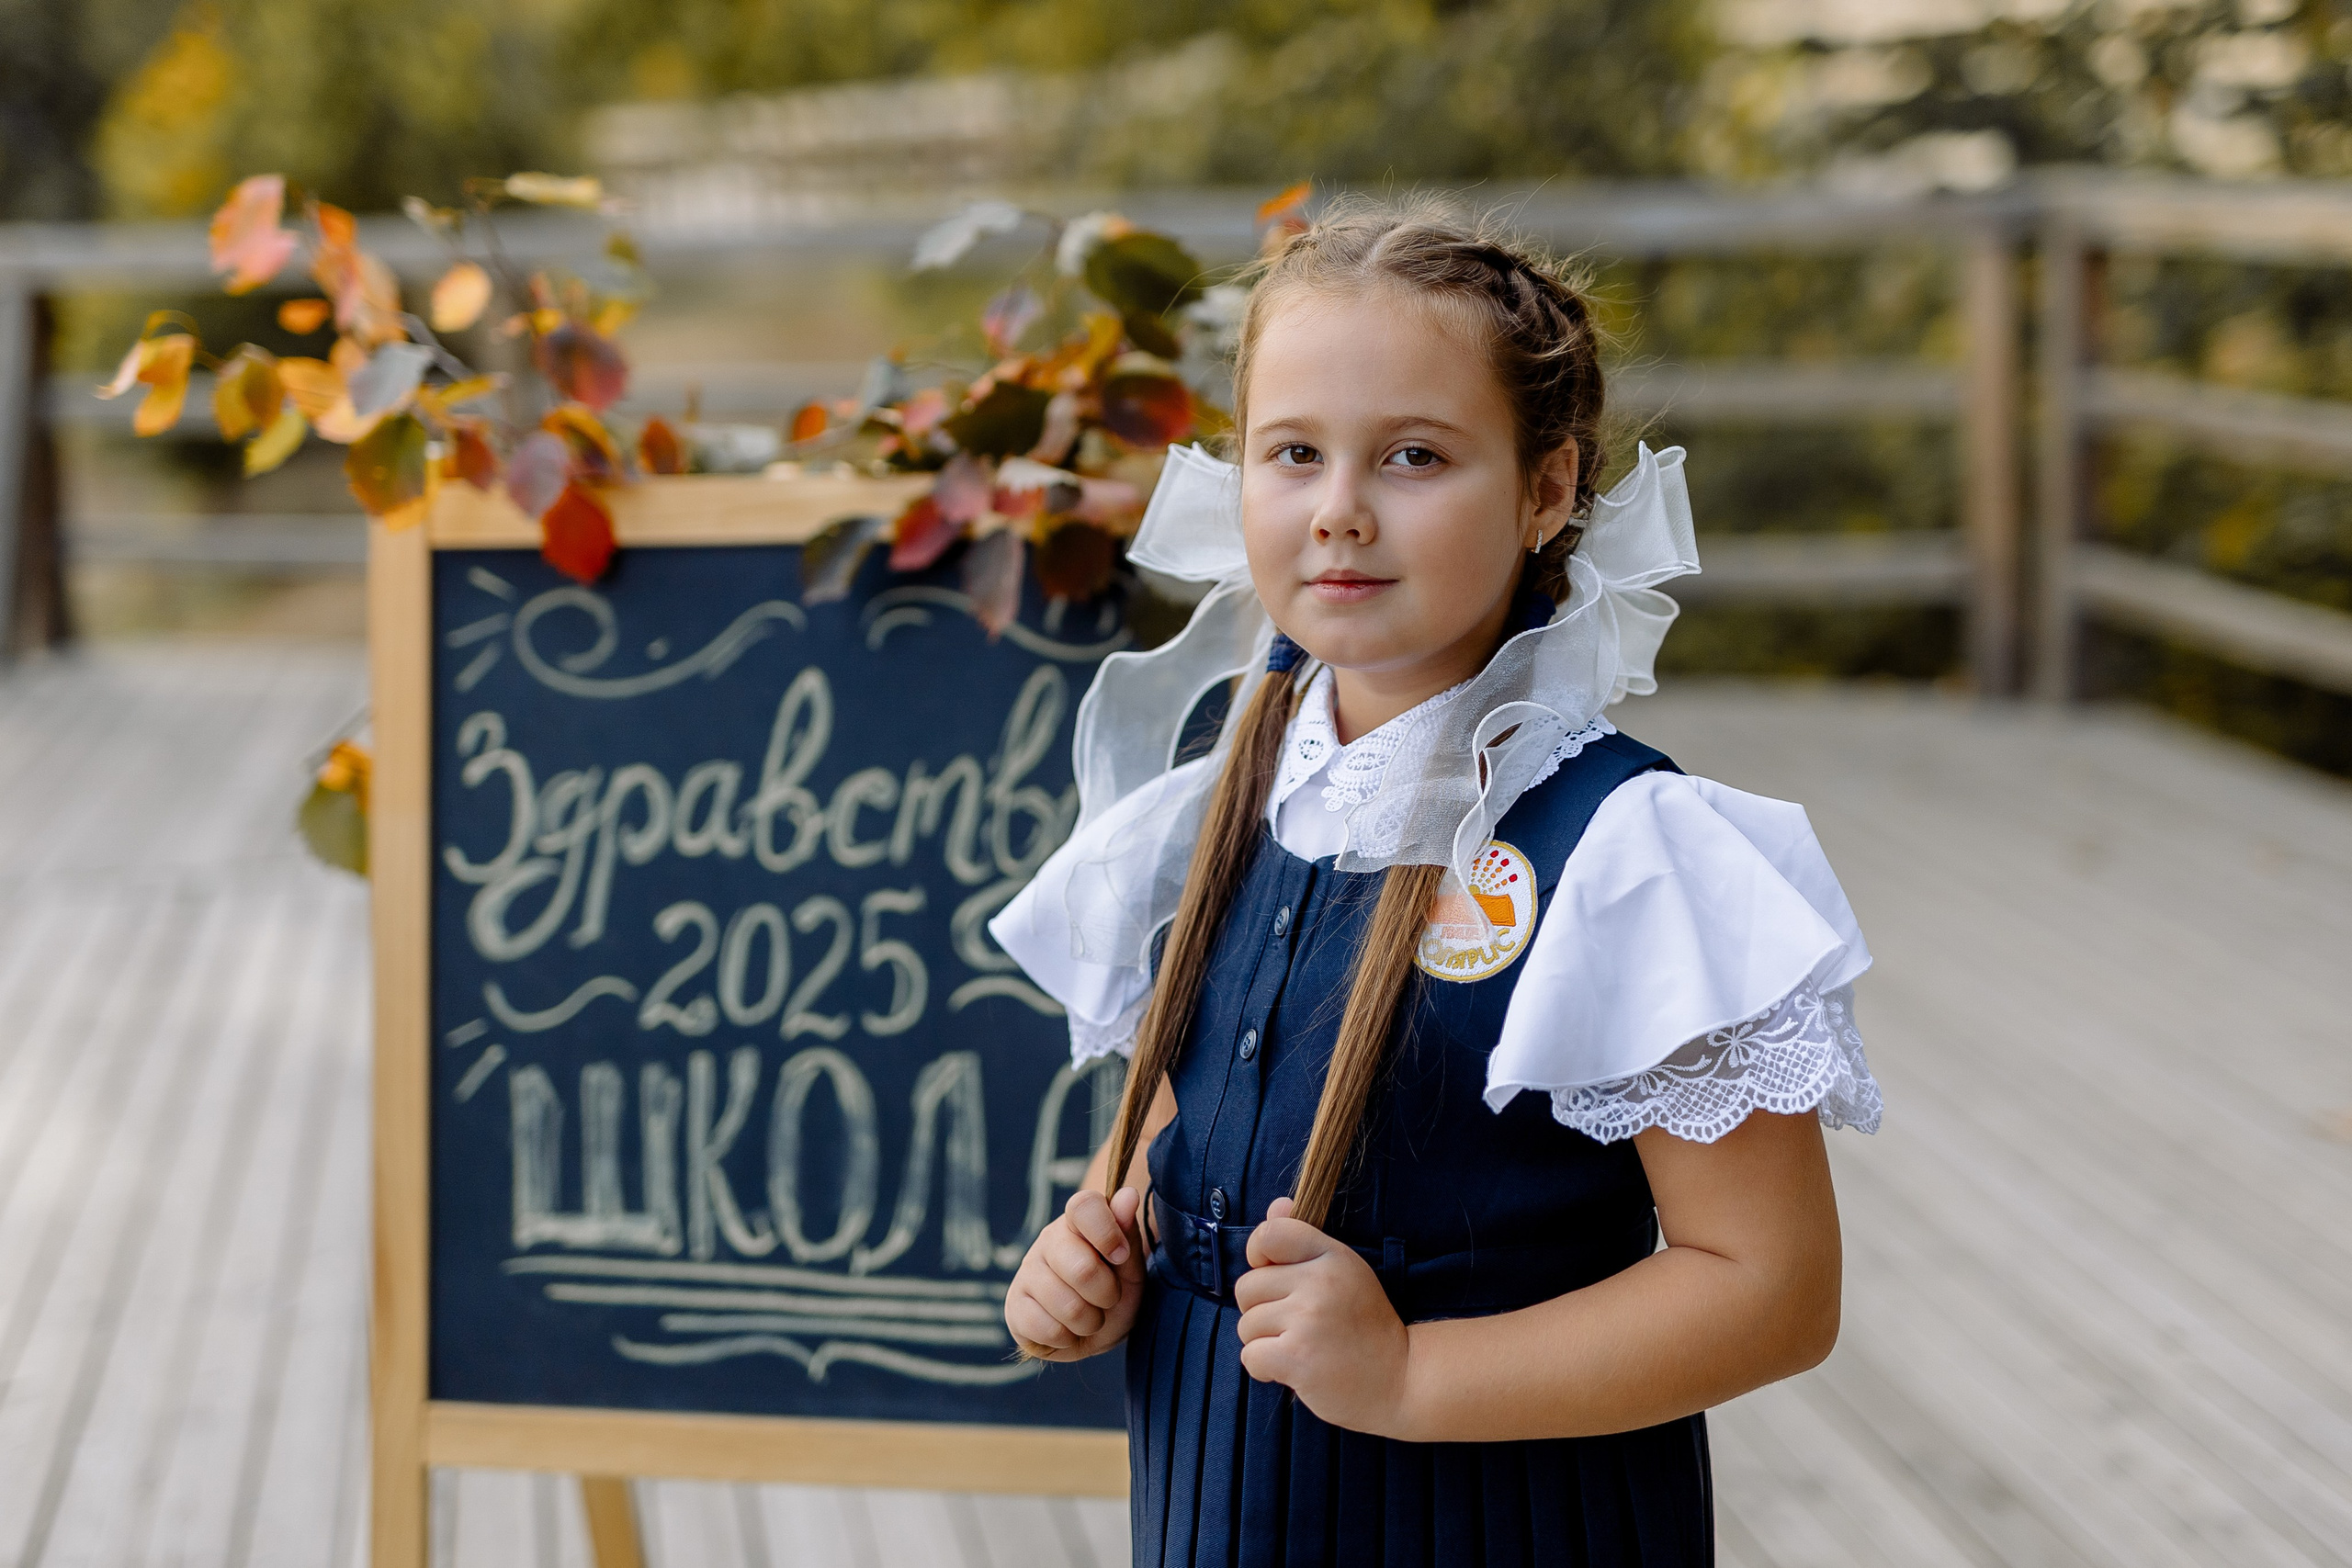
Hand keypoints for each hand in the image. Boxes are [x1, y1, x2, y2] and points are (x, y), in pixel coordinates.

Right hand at [1005, 1187, 1145, 1360]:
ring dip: (1090, 1321)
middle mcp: (1048, 1241)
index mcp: (1076, 1221)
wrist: (1096, 1330)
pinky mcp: (1013, 1307)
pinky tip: (1067, 1329)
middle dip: (1107, 1294)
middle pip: (1082, 1269)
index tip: (1122, 1256)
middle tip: (1108, 1298)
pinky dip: (1067, 1338)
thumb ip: (1127, 1232)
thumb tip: (1128, 1195)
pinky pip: (1047, 1329)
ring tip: (1089, 1316)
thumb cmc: (1114, 1288)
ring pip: (1067, 1307)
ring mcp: (1027, 1273)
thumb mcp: (1130, 1264)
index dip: (1108, 1234)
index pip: (1084, 1206)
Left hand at [1234, 1197, 1412, 1435]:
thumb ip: (1304, 1240)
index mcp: (1333, 1256)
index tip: (1272, 1276)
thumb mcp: (1344, 1273)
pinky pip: (1250, 1355)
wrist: (1401, 1381)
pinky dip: (1264, 1369)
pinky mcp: (1297, 1357)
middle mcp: (1320, 1282)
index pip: (1270, 1235)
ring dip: (1264, 1343)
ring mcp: (1308, 1320)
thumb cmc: (1366, 1327)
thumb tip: (1276, 1205)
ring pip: (1246, 1325)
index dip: (1257, 1255)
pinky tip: (1292, 1371)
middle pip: (1247, 1287)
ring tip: (1300, 1349)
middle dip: (1261, 1311)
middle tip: (1295, 1326)